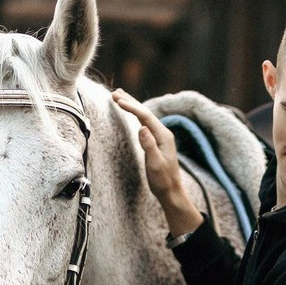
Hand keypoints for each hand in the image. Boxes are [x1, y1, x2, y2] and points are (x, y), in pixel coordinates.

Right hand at [113, 88, 203, 237]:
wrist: (171, 191)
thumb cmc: (163, 180)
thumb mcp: (155, 164)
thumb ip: (149, 145)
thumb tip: (142, 128)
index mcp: (163, 136)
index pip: (145, 117)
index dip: (131, 107)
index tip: (117, 100)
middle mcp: (163, 133)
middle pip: (145, 113)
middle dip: (130, 102)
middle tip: (114, 93)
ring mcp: (160, 137)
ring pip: (145, 117)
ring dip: (132, 106)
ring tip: (120, 96)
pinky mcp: (156, 141)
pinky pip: (145, 123)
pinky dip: (136, 115)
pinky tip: (132, 112)